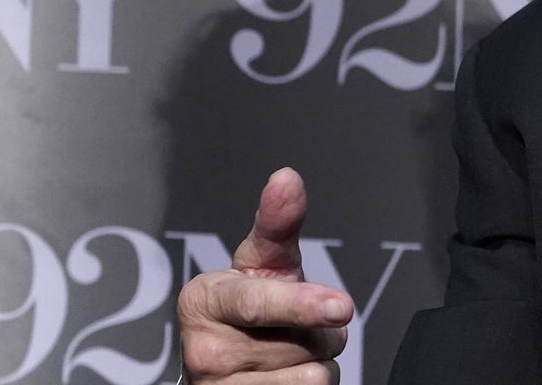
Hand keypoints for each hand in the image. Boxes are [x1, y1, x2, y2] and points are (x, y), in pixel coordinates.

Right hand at [177, 168, 354, 383]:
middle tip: (299, 324)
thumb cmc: (250, 308)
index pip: (258, 303)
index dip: (301, 305)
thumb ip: (277, 224)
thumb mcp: (263, 264)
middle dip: (318, 331)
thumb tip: (286, 177)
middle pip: (302, 341)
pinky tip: (287, 377)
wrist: (224, 370)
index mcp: (202, 301)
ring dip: (315, 361)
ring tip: (289, 352)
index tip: (340, 306)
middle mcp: (202, 351)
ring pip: (310, 376)